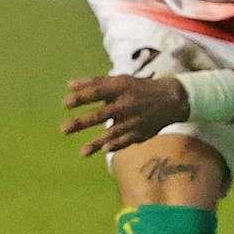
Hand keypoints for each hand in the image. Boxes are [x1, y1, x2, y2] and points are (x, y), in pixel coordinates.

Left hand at [61, 74, 188, 157]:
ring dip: (97, 143)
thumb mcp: (118, 81)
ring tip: (82, 152)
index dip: (81, 98)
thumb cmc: (137, 88)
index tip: (65, 104)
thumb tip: (69, 85)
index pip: (97, 92)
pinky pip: (127, 140)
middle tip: (63, 129)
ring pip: (113, 132)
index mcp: (119, 88)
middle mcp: (126, 104)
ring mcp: (134, 120)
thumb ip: (93, 83)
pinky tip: (105, 150)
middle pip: (101, 114)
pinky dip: (117, 144)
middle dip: (82, 123)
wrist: (170, 99)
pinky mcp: (141, 132)